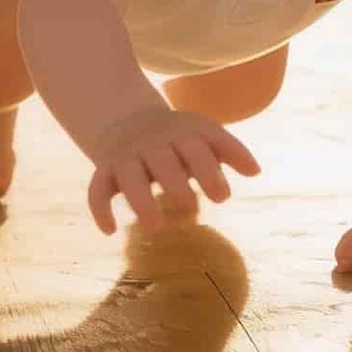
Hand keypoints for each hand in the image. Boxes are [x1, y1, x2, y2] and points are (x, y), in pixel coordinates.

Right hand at [87, 105, 260, 232]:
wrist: (128, 121)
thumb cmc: (178, 138)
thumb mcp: (203, 135)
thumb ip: (228, 150)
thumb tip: (255, 171)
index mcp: (181, 133)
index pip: (196, 146)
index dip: (208, 170)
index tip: (223, 197)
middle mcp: (152, 143)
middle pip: (163, 161)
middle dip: (176, 183)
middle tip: (191, 208)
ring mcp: (126, 157)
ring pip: (129, 176)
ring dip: (141, 200)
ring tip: (156, 227)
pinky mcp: (105, 171)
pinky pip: (96, 188)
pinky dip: (98, 208)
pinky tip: (110, 230)